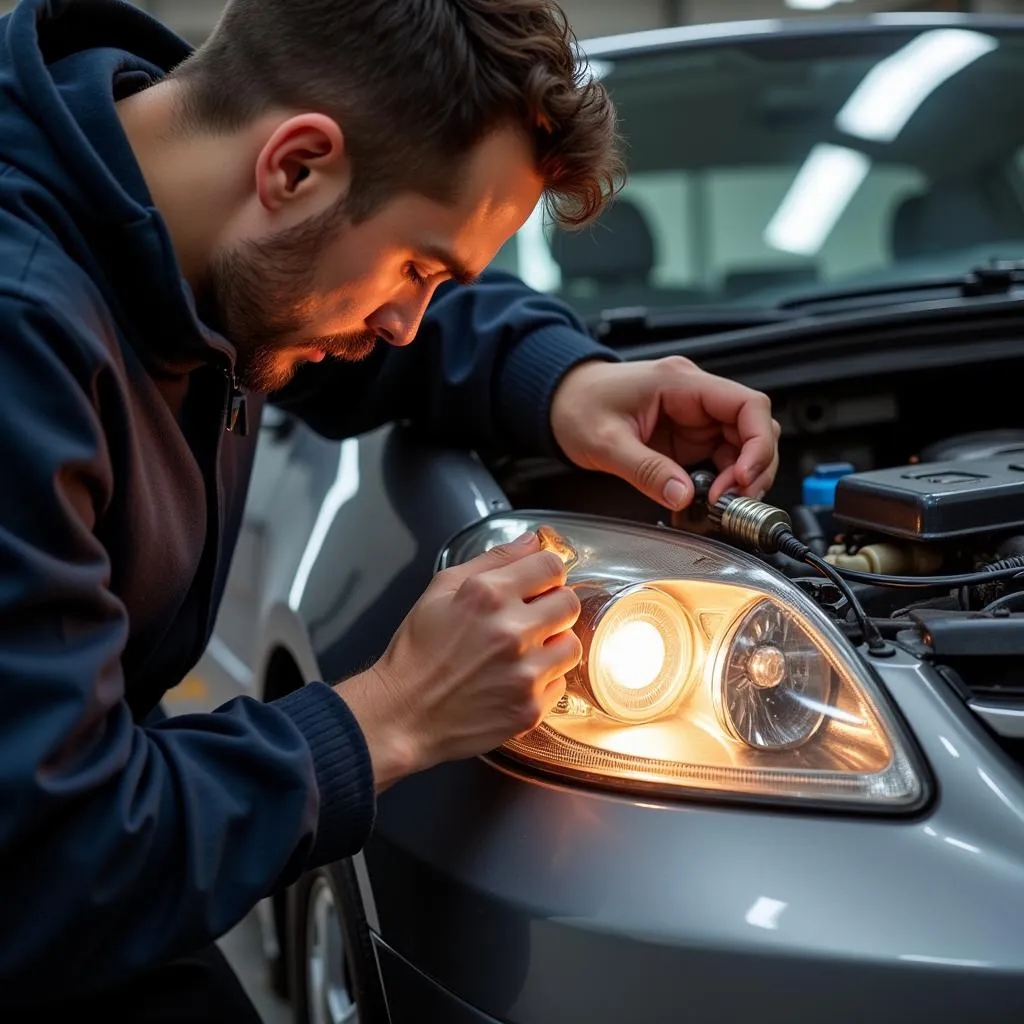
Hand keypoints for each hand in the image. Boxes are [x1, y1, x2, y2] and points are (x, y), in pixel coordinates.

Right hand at [337, 531, 581, 790]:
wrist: (401, 715)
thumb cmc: (416, 654)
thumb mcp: (440, 590)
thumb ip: (491, 561)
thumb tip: (530, 541)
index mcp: (488, 595)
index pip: (552, 566)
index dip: (546, 572)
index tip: (538, 583)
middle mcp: (511, 632)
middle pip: (569, 603)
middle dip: (553, 606)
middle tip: (530, 618)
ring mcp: (524, 673)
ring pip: (571, 645)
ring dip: (552, 645)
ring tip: (522, 652)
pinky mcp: (531, 708)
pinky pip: (560, 683)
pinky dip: (543, 680)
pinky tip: (514, 679)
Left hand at [550, 357, 780, 509]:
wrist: (558, 400)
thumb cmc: (577, 405)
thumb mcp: (606, 442)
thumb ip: (646, 470)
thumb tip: (683, 496)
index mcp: (681, 383)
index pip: (748, 404)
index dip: (758, 443)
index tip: (744, 478)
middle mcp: (695, 397)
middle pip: (753, 428)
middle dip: (753, 468)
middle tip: (732, 502)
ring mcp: (694, 417)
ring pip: (742, 446)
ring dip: (740, 479)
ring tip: (720, 507)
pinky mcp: (687, 437)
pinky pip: (721, 458)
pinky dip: (722, 483)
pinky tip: (707, 502)